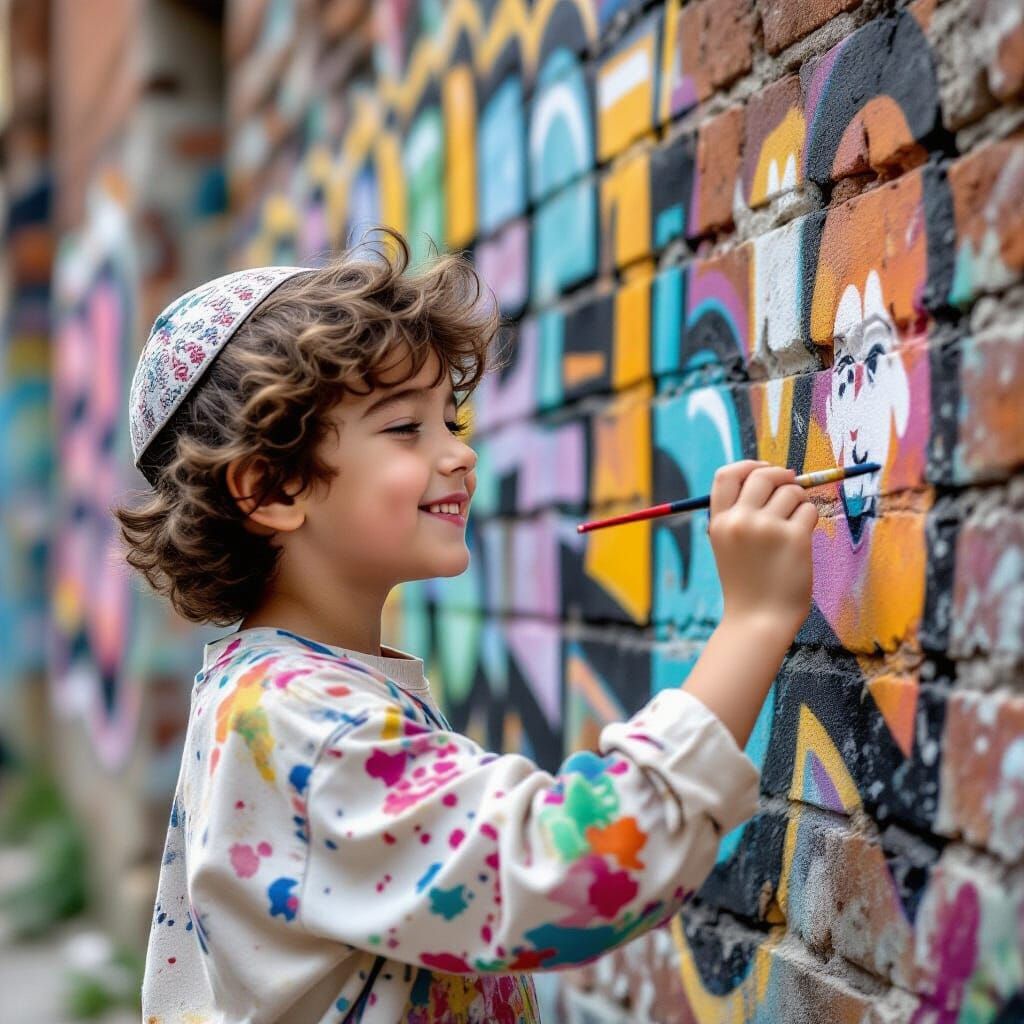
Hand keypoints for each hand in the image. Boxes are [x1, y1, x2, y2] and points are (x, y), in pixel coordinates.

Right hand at [708, 460, 818, 640]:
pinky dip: (809, 519)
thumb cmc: (747, 583)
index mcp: (719, 522)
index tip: (764, 469)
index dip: (748, 465)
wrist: (758, 619)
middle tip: (792, 484)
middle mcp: (740, 520)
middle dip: (782, 475)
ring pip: (792, 491)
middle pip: (763, 474)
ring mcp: (767, 528)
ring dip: (798, 501)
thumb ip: (740, 513)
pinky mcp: (795, 538)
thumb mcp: (728, 545)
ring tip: (794, 524)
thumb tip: (773, 475)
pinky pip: (809, 510)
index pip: (726, 474)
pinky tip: (801, 539)